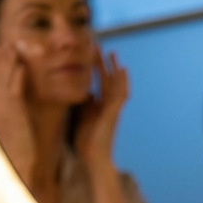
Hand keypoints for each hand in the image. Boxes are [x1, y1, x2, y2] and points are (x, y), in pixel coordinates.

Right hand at [0, 41, 35, 175]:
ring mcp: (2, 112)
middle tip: (8, 43)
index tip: (3, 51)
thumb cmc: (15, 153)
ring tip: (12, 46)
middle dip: (1, 60)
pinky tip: (20, 68)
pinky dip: (16, 79)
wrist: (17, 169)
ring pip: (3, 82)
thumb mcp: (10, 130)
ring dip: (8, 64)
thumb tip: (15, 104)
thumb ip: (10, 114)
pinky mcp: (14, 117)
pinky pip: (14, 95)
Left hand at [75, 47, 128, 171]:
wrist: (92, 158)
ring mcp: (113, 108)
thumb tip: (79, 90)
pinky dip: (123, 82)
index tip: (89, 52)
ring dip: (114, 68)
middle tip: (97, 45)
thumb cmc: (85, 142)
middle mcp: (108, 105)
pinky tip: (122, 69)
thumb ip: (81, 104)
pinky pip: (122, 94)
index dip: (95, 67)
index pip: (98, 81)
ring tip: (111, 52)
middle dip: (102, 62)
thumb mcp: (79, 117)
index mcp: (99, 105)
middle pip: (107, 78)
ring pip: (116, 84)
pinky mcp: (115, 113)